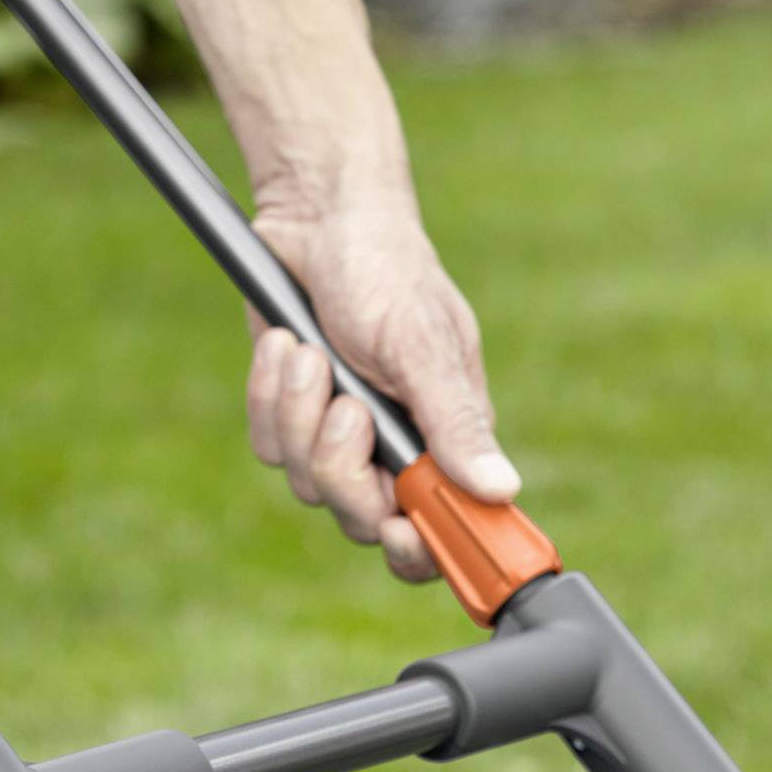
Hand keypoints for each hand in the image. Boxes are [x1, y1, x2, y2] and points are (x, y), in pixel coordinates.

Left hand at [244, 180, 518, 582]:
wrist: (318, 220)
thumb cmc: (386, 272)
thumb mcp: (422, 345)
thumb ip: (454, 422)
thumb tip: (501, 490)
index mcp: (446, 437)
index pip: (446, 528)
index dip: (425, 551)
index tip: (399, 530)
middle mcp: (395, 447)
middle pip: (364, 520)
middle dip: (342, 470)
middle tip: (346, 410)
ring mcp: (340, 435)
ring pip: (307, 484)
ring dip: (301, 416)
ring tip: (312, 353)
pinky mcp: (292, 413)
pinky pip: (270, 445)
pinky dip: (270, 396)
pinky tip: (286, 346)